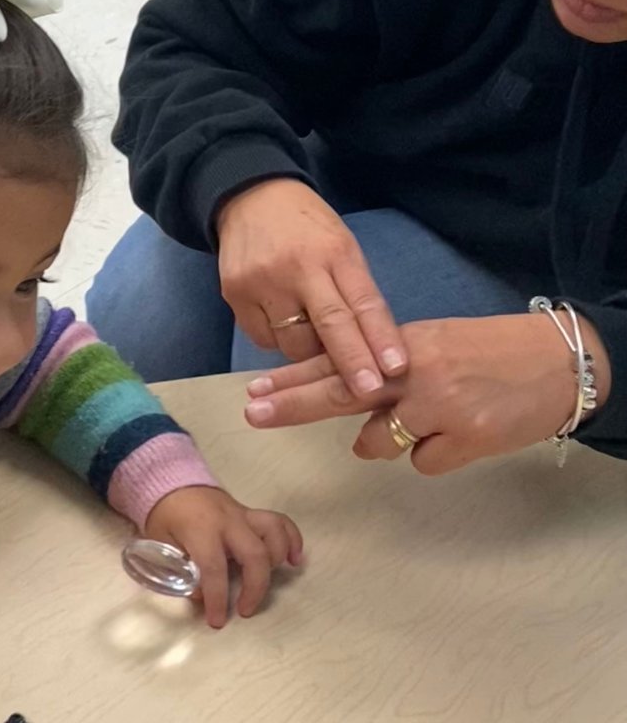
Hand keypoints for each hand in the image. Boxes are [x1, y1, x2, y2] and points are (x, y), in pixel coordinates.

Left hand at [144, 486, 301, 627]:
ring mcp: (243, 514)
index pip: (213, 567)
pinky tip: (294, 560)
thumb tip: (200, 595)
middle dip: (255, 587)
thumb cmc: (166, 516)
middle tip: (245, 610)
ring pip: (273, 533)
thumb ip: (179, 568)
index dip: (217, 598)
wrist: (173, 482)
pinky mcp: (252, 513)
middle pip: (254, 553)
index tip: (217, 620)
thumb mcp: (161, 542)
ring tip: (267, 583)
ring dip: (276, 561)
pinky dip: (292, 539)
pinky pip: (280, 521)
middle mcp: (227, 520)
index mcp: (200, 528)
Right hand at [217, 178, 406, 394]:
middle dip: (351, 361)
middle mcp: (297, 267)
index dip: (380, 337)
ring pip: (293, 342)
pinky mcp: (234, 295)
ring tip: (316, 343)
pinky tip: (282, 323)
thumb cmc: (305, 226)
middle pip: (330, 325)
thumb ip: (354, 290)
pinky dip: (279, 340)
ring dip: (311, 353)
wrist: (248, 197)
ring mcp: (262, 282)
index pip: (362, 301)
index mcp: (334, 251)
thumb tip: (375, 347)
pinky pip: (264, 339)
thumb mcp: (340, 245)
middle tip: (368, 390)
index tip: (396, 368)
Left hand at [245, 314, 611, 473]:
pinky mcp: (464, 440)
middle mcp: (414, 373)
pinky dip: (434, 454)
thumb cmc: (486, 353)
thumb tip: (351, 412)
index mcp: (402, 345)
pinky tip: (460, 433)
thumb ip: (387, 371)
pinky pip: (422, 462)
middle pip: (339, 392)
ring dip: (389, 439)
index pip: (336, 361)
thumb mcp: (430, 346)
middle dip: (292, 404)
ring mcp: (438, 407)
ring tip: (431, 418)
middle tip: (253, 413)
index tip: (255, 388)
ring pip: (378, 443)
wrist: (555, 363)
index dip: (292, 377)